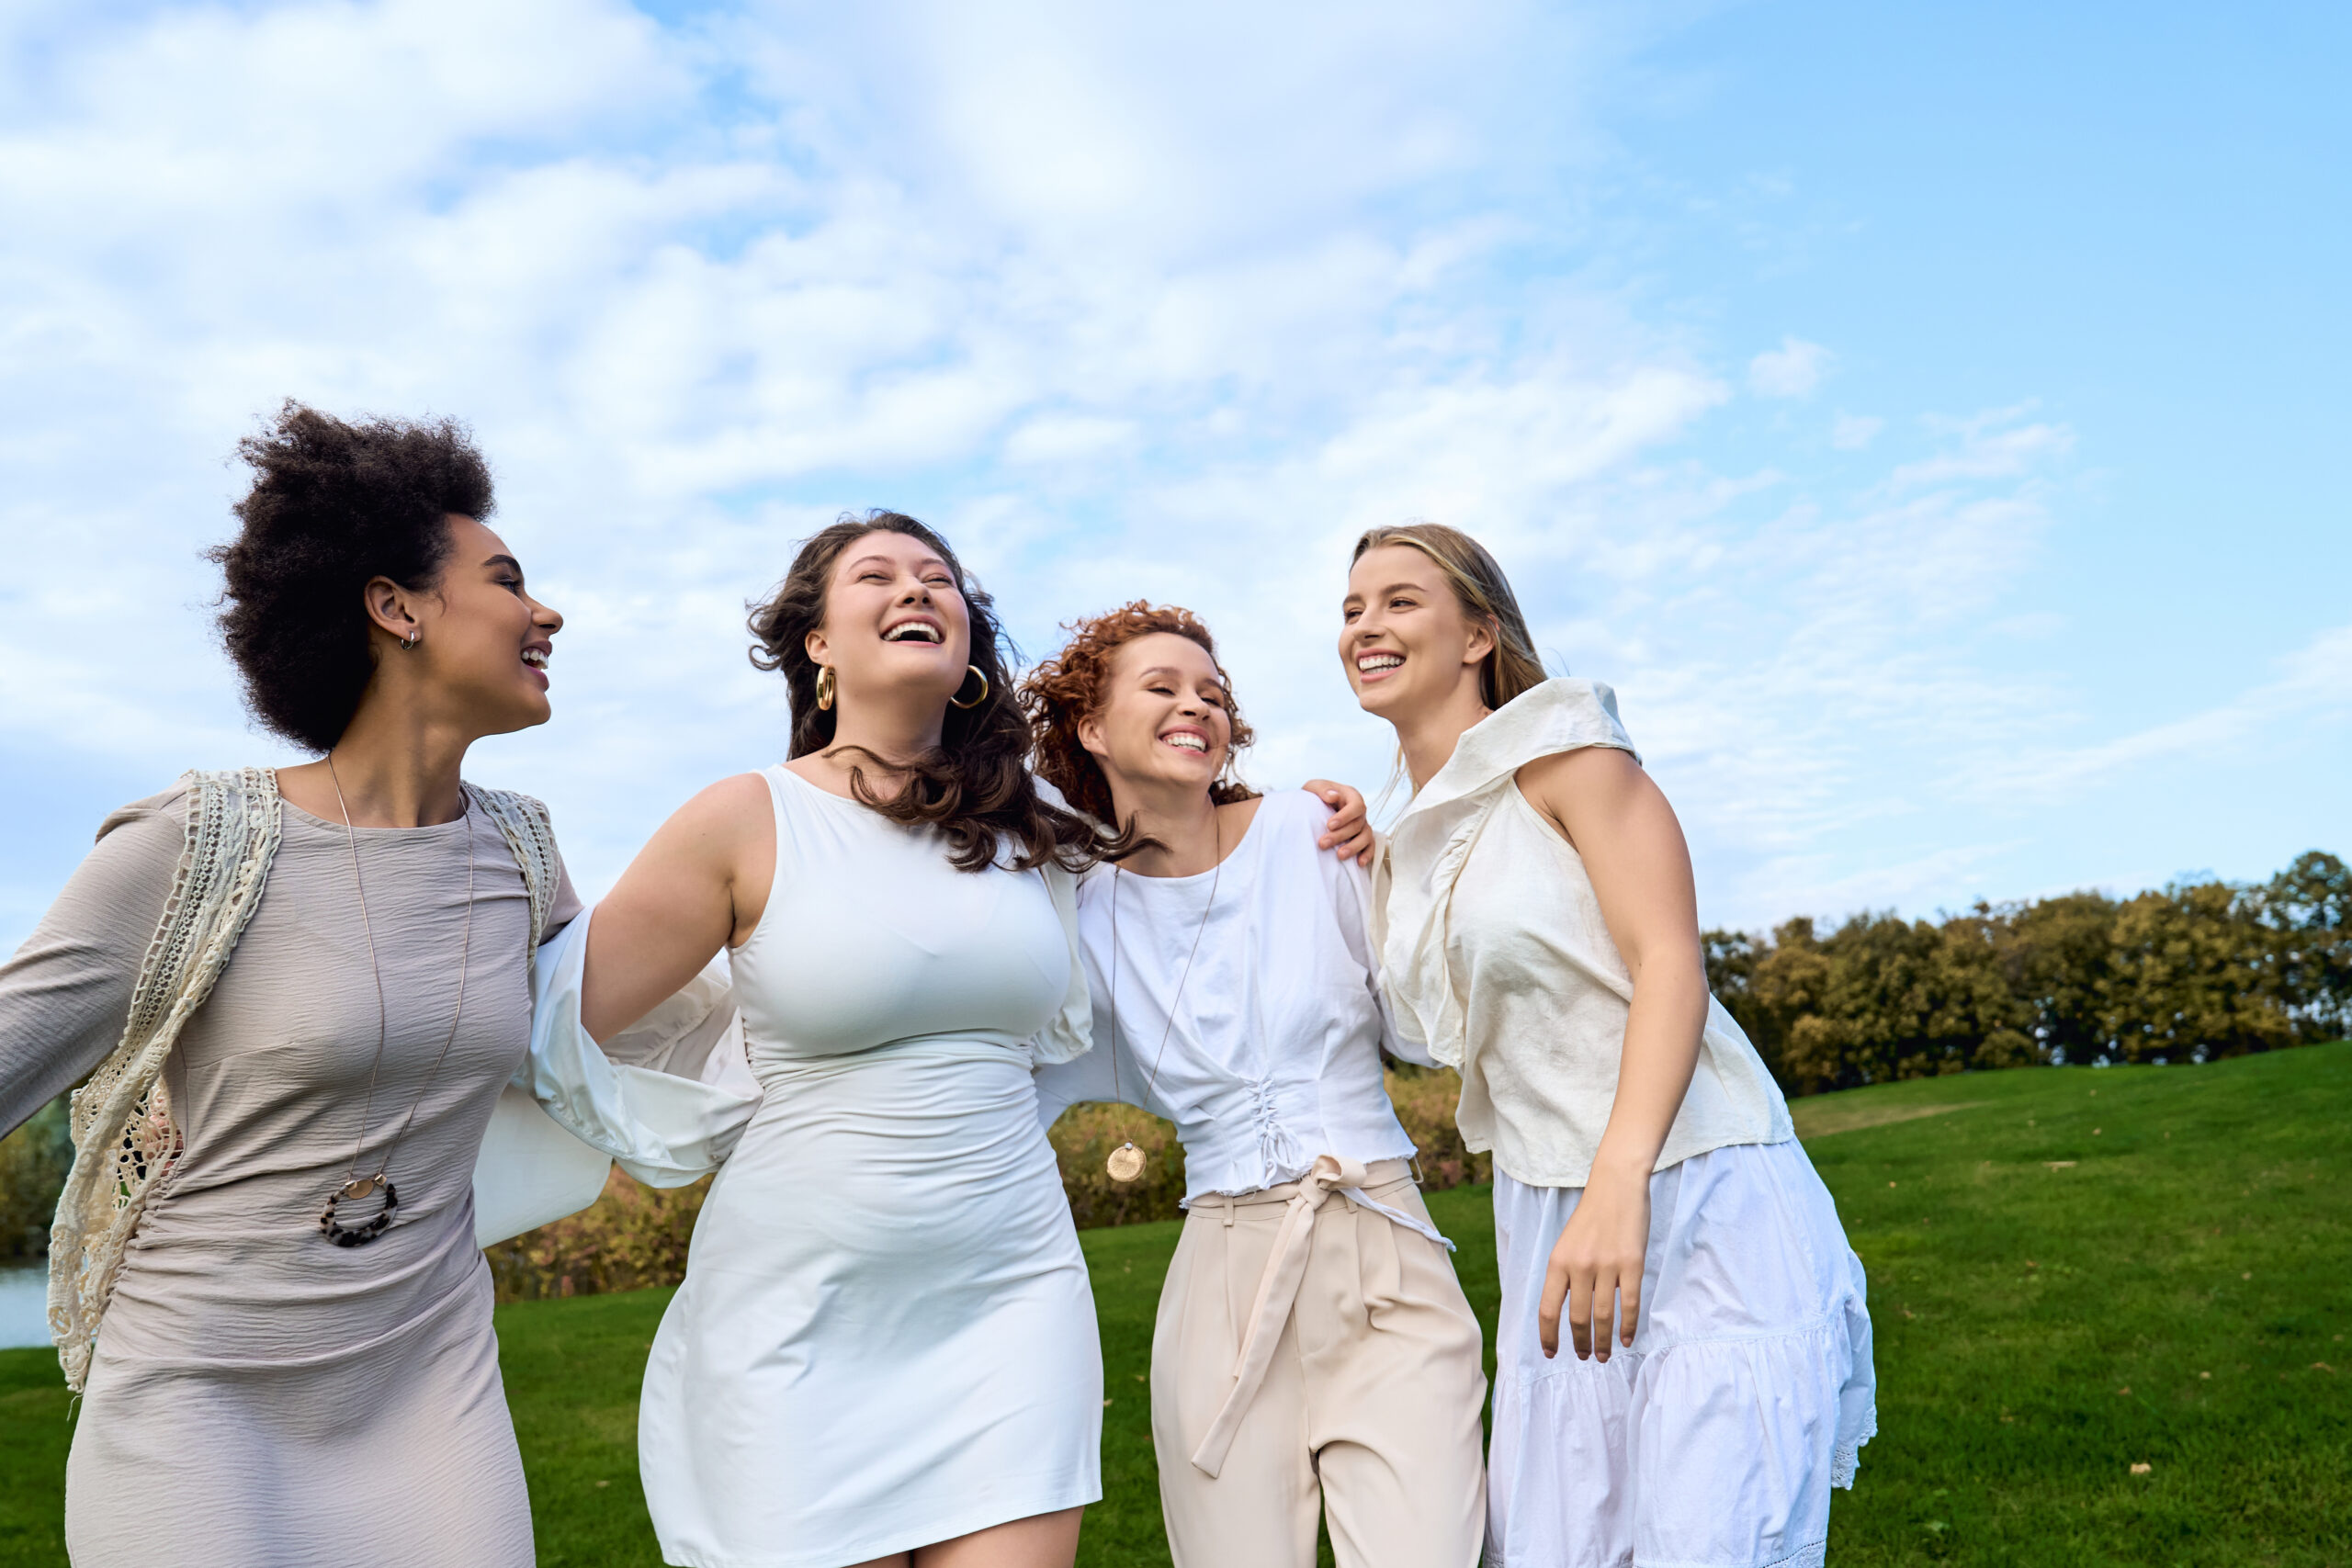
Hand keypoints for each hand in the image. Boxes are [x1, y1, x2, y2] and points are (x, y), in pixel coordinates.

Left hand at [1304, 779, 1376, 865]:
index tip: (1329, 825)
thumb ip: (1322, 789)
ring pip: (1365, 837)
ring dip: (1354, 847)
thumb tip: (1333, 796)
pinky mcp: (1362, 838)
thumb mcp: (1314, 787)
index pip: (1356, 805)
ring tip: (1340, 856)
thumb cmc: (1315, 796)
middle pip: (1357, 824)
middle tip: (1323, 843)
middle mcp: (1359, 811)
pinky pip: (1370, 846)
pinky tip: (1359, 863)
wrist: (1315, 808)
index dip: (1345, 816)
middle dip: (1341, 835)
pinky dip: (1367, 854)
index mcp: (1351, 796)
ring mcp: (1362, 825)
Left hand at [1538, 1161, 1649, 1361]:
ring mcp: (1607, 1265)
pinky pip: (1629, 1304)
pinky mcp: (1632, 1264)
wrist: (1616, 1185)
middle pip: (1577, 1318)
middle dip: (1580, 1343)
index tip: (1552, 1353)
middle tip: (1585, 1357)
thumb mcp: (1566, 1244)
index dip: (1548, 1336)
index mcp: (1557, 1261)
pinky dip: (1628, 1327)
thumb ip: (1564, 1274)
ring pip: (1603, 1316)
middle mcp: (1579, 1266)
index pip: (1548, 1309)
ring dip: (1603, 1341)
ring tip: (1604, 1355)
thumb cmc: (1590, 1217)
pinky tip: (1627, 1339)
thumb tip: (1564, 1312)